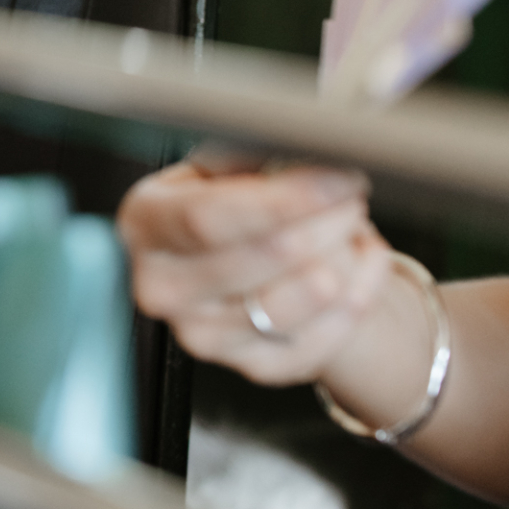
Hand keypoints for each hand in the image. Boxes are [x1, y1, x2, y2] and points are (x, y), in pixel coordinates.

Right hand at [119, 159, 390, 384]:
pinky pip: (330, 332)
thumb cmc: (231, 213)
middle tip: (352, 195)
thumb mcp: (222, 168)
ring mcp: (203, 334)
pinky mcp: (252, 366)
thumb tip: (304, 142)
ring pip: (310, 294)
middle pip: (269, 254)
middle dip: (329, 218)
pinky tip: (361, 264)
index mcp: (146, 224)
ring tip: (350, 227)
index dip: (285, 198)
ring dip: (349, 254)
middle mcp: (162, 285)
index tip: (338, 179)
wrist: (244, 273)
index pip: (210, 217)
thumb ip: (252, 155)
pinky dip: (362, 293)